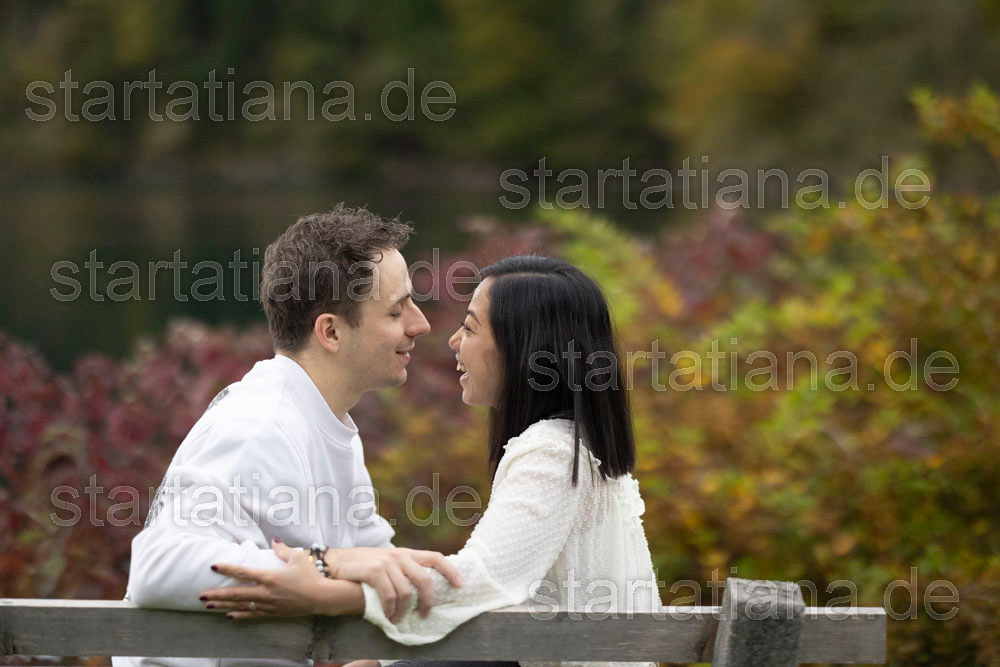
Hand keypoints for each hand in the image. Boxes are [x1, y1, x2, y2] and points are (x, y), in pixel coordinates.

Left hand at [200, 539, 351, 618]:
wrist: (321, 597)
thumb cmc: (311, 575)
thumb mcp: (298, 558)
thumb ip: (283, 549)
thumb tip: (274, 540)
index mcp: (270, 577)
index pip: (244, 572)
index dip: (228, 569)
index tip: (214, 567)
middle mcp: (266, 592)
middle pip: (236, 593)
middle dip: (217, 594)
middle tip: (201, 595)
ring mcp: (269, 604)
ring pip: (241, 606)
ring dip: (223, 606)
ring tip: (208, 606)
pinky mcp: (273, 612)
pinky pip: (252, 614)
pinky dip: (239, 615)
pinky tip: (228, 615)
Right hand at [325, 546, 462, 621]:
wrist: (334, 563)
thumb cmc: (362, 567)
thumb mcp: (386, 564)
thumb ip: (402, 571)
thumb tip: (421, 591)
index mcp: (406, 554)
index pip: (435, 557)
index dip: (450, 571)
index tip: (460, 585)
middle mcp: (399, 555)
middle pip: (425, 578)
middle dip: (428, 601)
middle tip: (424, 614)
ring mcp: (387, 561)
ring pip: (406, 592)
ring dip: (403, 611)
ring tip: (397, 620)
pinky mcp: (374, 570)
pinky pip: (389, 595)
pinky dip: (390, 610)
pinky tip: (387, 616)